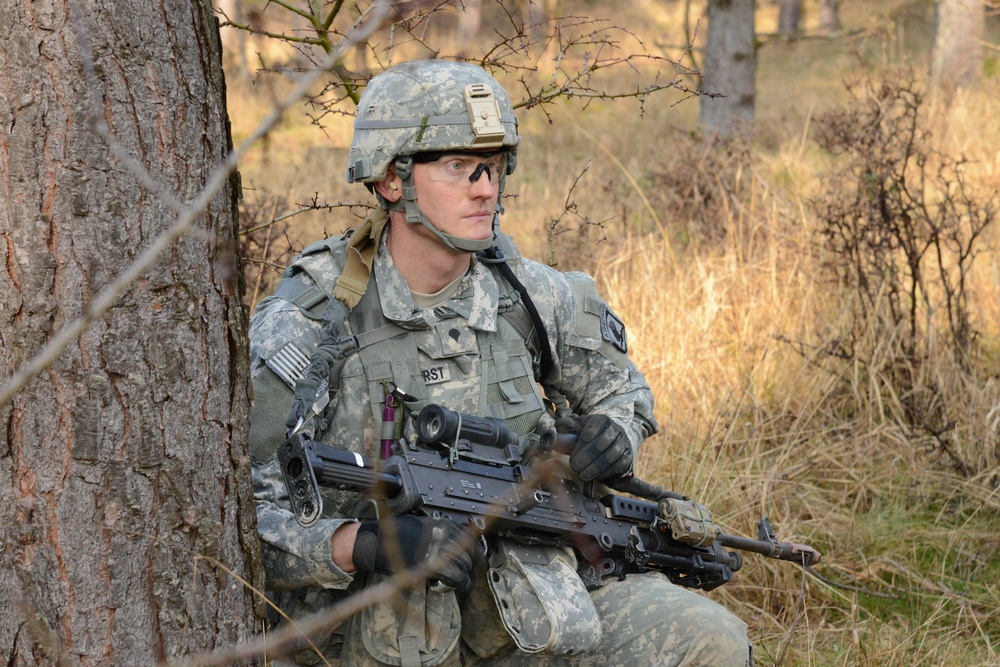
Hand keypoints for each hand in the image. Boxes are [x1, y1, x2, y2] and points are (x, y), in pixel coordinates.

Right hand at [351, 515, 475, 591]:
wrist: (379, 542)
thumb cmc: (396, 533)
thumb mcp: (423, 524)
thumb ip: (439, 531)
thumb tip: (453, 540)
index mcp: (443, 524)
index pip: (468, 536)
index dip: (469, 549)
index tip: (469, 555)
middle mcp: (444, 535)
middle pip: (468, 552)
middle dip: (467, 562)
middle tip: (462, 569)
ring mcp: (440, 549)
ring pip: (464, 565)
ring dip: (464, 573)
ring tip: (459, 578)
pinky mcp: (434, 566)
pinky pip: (457, 577)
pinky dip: (462, 583)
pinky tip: (460, 585)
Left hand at [555, 414, 632, 481]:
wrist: (612, 438)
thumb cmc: (590, 433)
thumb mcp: (578, 426)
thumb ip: (567, 425)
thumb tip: (559, 425)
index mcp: (601, 420)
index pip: (591, 430)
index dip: (581, 444)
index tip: (572, 456)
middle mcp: (615, 429)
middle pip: (601, 443)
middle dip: (586, 457)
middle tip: (575, 467)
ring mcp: (624, 442)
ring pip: (611, 456)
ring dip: (595, 468)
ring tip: (583, 474)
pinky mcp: (628, 455)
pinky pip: (619, 465)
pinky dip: (606, 473)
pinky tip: (595, 477)